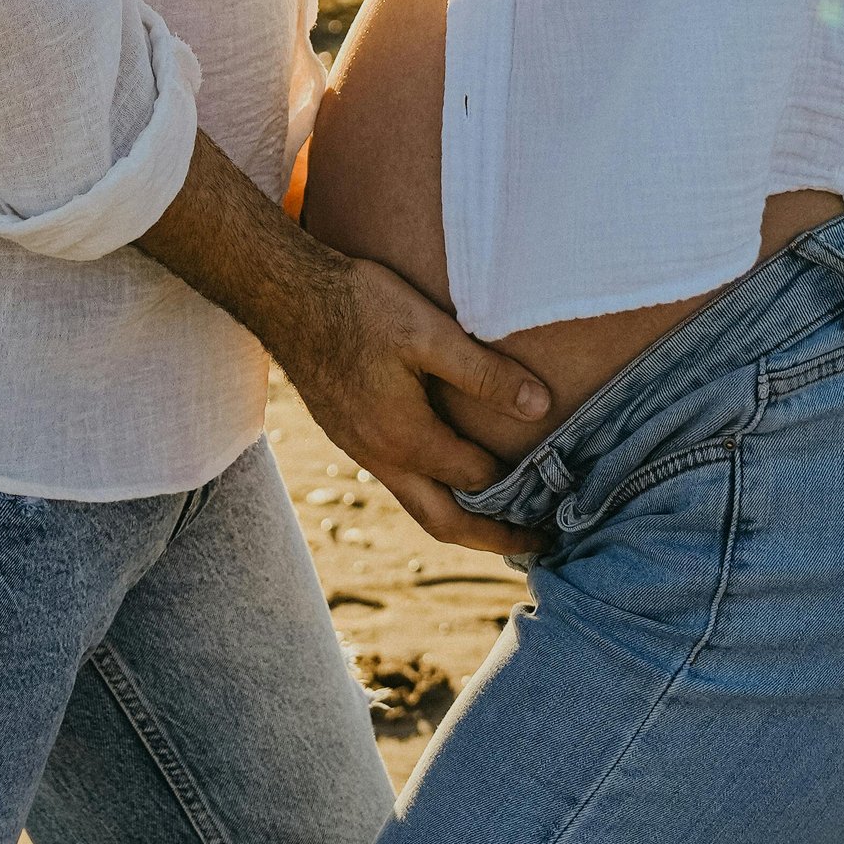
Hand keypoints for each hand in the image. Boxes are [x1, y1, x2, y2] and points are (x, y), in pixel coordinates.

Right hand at [279, 249, 546, 558]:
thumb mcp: (428, 331)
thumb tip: (541, 407)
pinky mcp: (349, 435)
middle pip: (444, 523)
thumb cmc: (358, 306)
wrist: (286, 297)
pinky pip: (399, 482)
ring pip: (418, 505)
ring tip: (500, 519)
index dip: (520, 482)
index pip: (476, 477)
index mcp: (405, 439)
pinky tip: (449, 472)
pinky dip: (434, 493)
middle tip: (536, 547)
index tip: (558, 483)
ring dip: (462, 519)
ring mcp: (361, 451)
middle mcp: (381, 458)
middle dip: (493, 539)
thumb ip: (484, 372)